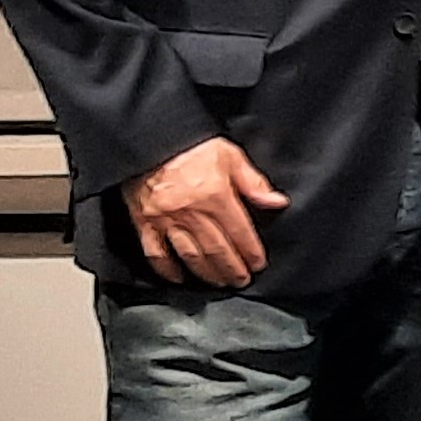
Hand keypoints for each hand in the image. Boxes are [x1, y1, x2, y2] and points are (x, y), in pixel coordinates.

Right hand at [124, 137, 287, 287]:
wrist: (149, 138)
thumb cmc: (190, 144)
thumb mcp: (230, 156)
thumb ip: (253, 182)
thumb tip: (276, 201)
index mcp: (216, 196)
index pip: (240, 233)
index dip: (251, 253)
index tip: (258, 264)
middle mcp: (192, 212)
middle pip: (217, 250)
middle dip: (232, 269)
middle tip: (241, 281)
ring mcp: (166, 220)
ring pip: (190, 256)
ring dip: (207, 273)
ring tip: (218, 283)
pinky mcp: (144, 222)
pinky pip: (156, 253)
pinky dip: (167, 269)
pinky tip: (178, 278)